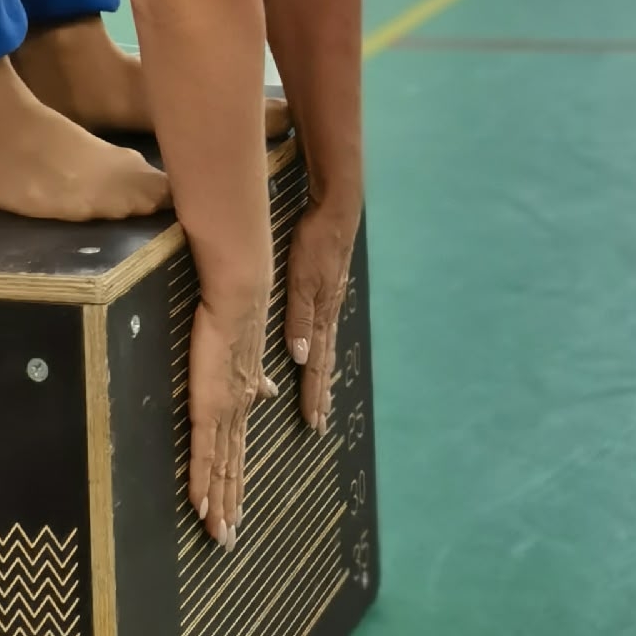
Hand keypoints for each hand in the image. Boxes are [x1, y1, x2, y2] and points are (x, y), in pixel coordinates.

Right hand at [188, 292, 275, 549]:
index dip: (236, 481)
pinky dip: (202, 481)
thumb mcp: (250, 355)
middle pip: (232, 469)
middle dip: (230, 505)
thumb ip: (256, 379)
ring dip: (218, 504)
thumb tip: (266, 391)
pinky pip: (204, 453)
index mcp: (244, 400)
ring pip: (220, 469)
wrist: (240, 301)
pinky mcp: (208, 407)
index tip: (237, 508)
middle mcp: (237, 413)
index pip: (238, 450)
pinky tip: (199, 505)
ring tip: (218, 534)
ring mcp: (223, 413)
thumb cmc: (239, 318)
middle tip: (228, 540)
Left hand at [284, 197, 360, 431]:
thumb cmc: (316, 243)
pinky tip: (320, 351)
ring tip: (323, 398)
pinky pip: (325, 330)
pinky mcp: (328, 289)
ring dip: (322, 376)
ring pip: (325, 348)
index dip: (313, 394)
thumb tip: (299, 357)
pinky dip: (323, 351)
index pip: (315, 364)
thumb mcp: (301, 279)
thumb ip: (300, 316)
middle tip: (321, 424)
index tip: (313, 423)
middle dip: (320, 394)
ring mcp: (330, 302)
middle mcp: (328, 314)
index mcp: (321, 316)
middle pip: (323, 362)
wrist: (337, 212)